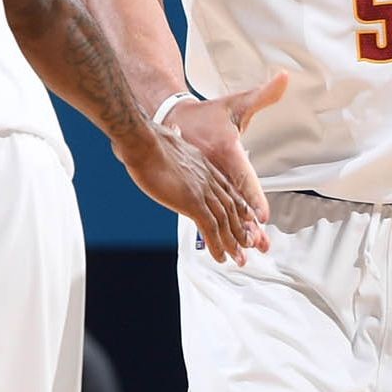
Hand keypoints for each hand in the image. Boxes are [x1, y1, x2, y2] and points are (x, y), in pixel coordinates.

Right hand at [115, 119, 266, 265]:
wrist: (144, 142)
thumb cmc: (148, 140)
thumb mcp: (168, 140)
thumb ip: (175, 144)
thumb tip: (173, 135)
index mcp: (202, 165)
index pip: (226, 189)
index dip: (237, 204)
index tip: (245, 215)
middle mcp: (207, 178)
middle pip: (230, 206)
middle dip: (240, 227)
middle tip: (248, 242)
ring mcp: (201, 191)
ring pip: (224, 221)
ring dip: (233, 242)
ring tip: (238, 256)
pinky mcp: (192, 202)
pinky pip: (210, 228)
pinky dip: (217, 245)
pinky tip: (220, 256)